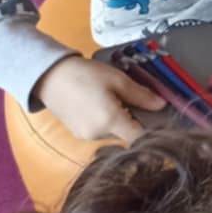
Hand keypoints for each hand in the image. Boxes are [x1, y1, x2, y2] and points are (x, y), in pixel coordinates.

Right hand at [36, 54, 166, 141]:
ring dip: (122, 120)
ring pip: (115, 133)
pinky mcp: (78, 134)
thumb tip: (162, 106)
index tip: (162, 118)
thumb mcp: (118, 80)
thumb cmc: (86, 75)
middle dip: (137, 120)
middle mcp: (98, 135)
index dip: (154, 129)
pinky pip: (102, 131)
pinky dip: (109, 121)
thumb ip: (142, 95)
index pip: (140, 137)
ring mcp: (86, 136)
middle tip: (138, 100)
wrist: (49, 76)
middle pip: (128, 135)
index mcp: (110, 122)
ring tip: (117, 98)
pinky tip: (104, 104)